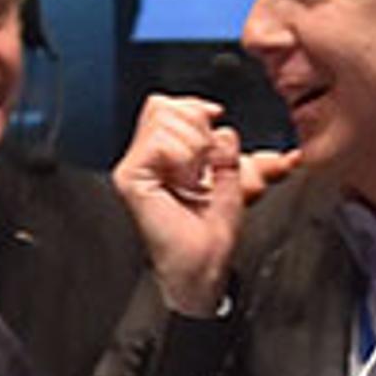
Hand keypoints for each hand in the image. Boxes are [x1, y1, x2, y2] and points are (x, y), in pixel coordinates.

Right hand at [112, 94, 297, 316]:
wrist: (201, 270)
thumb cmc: (210, 239)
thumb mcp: (239, 187)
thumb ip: (245, 161)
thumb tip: (243, 137)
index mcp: (168, 158)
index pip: (171, 106)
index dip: (197, 109)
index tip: (215, 128)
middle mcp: (148, 160)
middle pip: (165, 105)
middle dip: (198, 128)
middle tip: (205, 166)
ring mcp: (136, 168)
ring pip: (163, 118)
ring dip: (193, 146)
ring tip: (195, 178)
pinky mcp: (130, 178)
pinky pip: (160, 142)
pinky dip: (183, 158)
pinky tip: (186, 182)